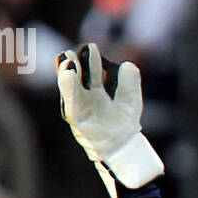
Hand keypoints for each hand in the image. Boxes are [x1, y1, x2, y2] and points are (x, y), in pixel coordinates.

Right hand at [56, 42, 162, 197]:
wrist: (125, 150)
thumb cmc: (124, 125)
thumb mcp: (131, 100)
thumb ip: (130, 82)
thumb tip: (128, 65)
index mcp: (95, 91)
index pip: (89, 71)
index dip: (90, 60)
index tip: (91, 47)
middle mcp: (84, 98)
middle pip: (75, 77)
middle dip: (73, 63)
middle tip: (73, 52)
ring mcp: (79, 109)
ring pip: (69, 89)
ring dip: (66, 74)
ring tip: (68, 60)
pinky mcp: (78, 121)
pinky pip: (71, 104)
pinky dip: (69, 90)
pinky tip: (68, 76)